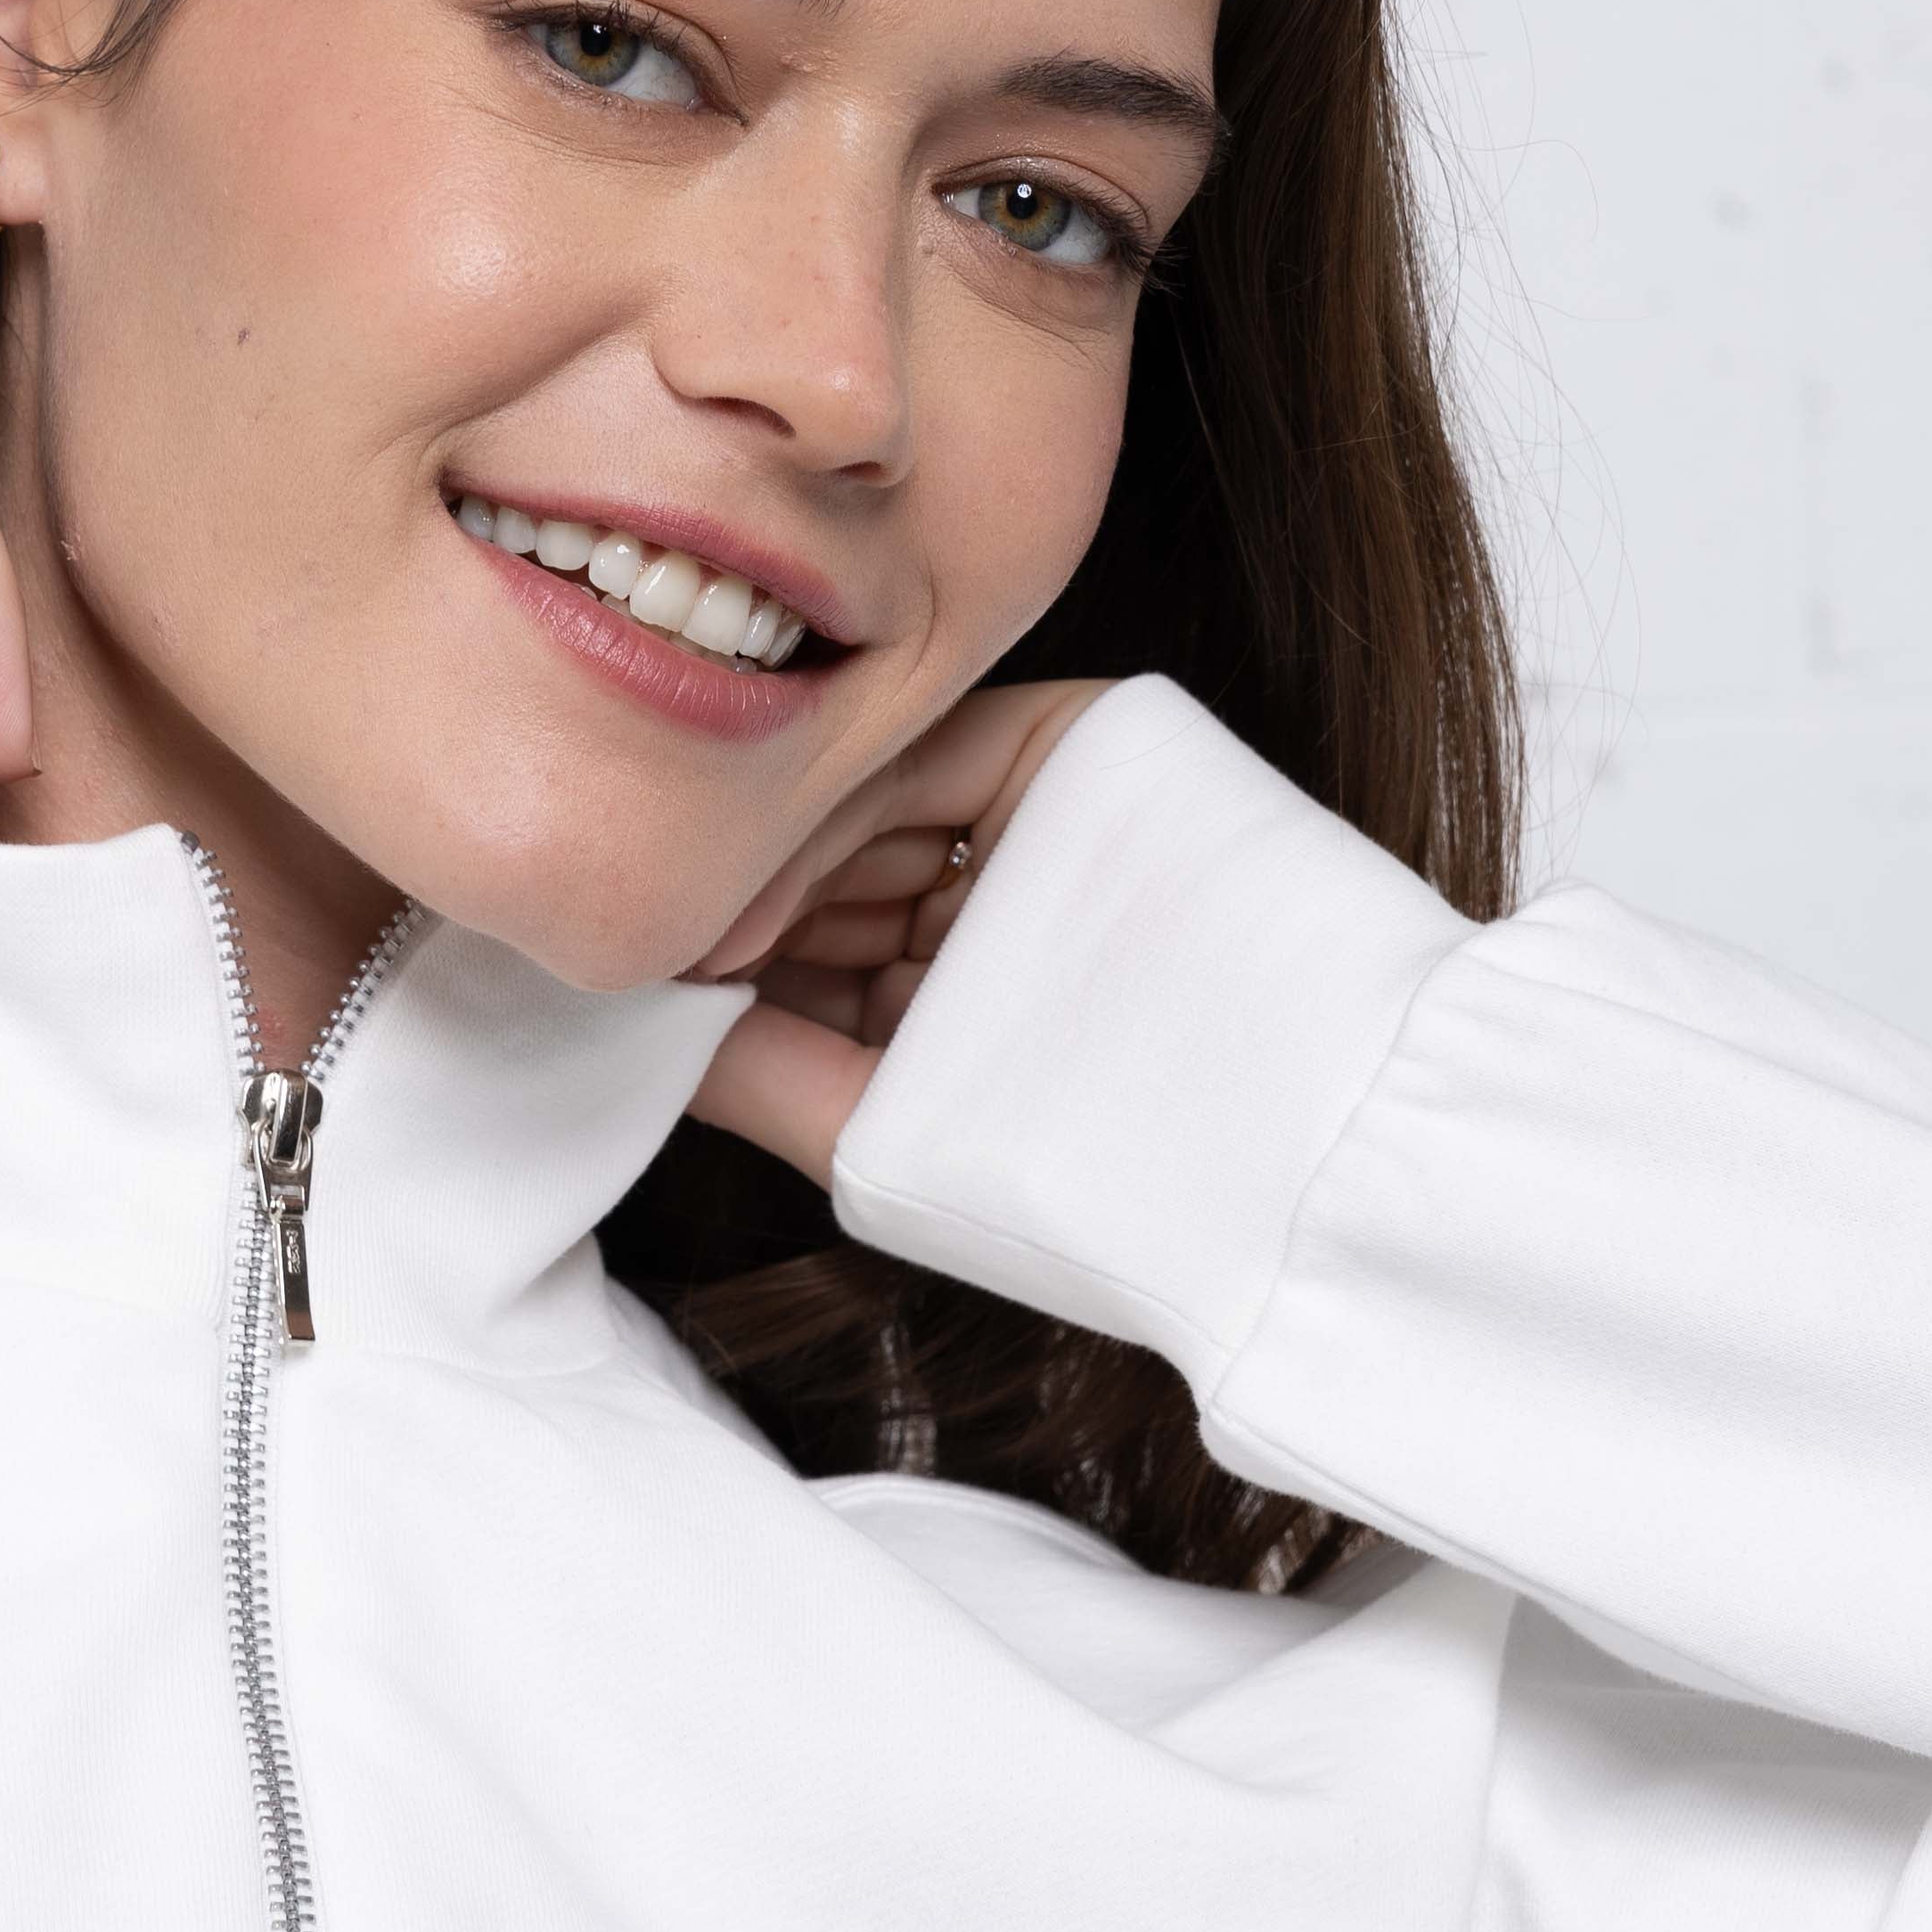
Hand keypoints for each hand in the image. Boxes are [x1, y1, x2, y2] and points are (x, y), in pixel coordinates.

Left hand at [686, 678, 1113, 1187]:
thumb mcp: (890, 1141)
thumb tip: (645, 1018)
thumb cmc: (1105, 1187)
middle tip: (644, 947)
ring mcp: (1037, 814)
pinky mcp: (1077, 743)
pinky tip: (757, 900)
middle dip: (740, 906)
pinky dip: (830, 814)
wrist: (1294, 1146)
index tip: (637, 986)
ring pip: (862, 805)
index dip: (722, 962)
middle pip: (830, 866)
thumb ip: (762, 1073)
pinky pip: (923, 756)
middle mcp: (997, 895)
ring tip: (697, 939)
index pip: (815, 946)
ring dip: (769, 865)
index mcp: (966, 994)